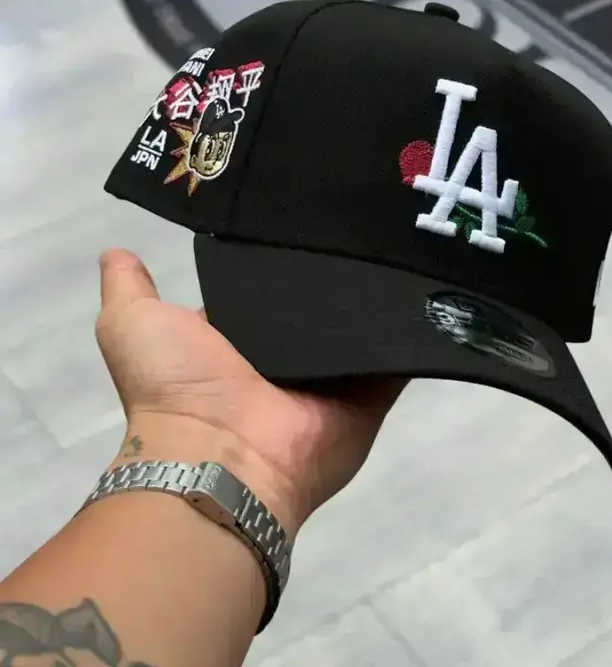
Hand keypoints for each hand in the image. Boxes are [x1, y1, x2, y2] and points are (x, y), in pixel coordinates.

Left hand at [95, 249, 404, 540]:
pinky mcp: (371, 397)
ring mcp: (333, 381)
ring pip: (362, 328)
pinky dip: (412, 330)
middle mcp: (289, 362)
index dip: (277, 261)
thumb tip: (117, 252)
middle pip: (319, 309)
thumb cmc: (176, 388)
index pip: (265, 292)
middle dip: (335, 272)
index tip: (303, 217)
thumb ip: (128, 289)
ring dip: (378, 295)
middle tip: (362, 220)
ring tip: (402, 237)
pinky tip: (429, 287)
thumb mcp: (133, 325)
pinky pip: (397, 357)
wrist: (222, 458)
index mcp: (240, 343)